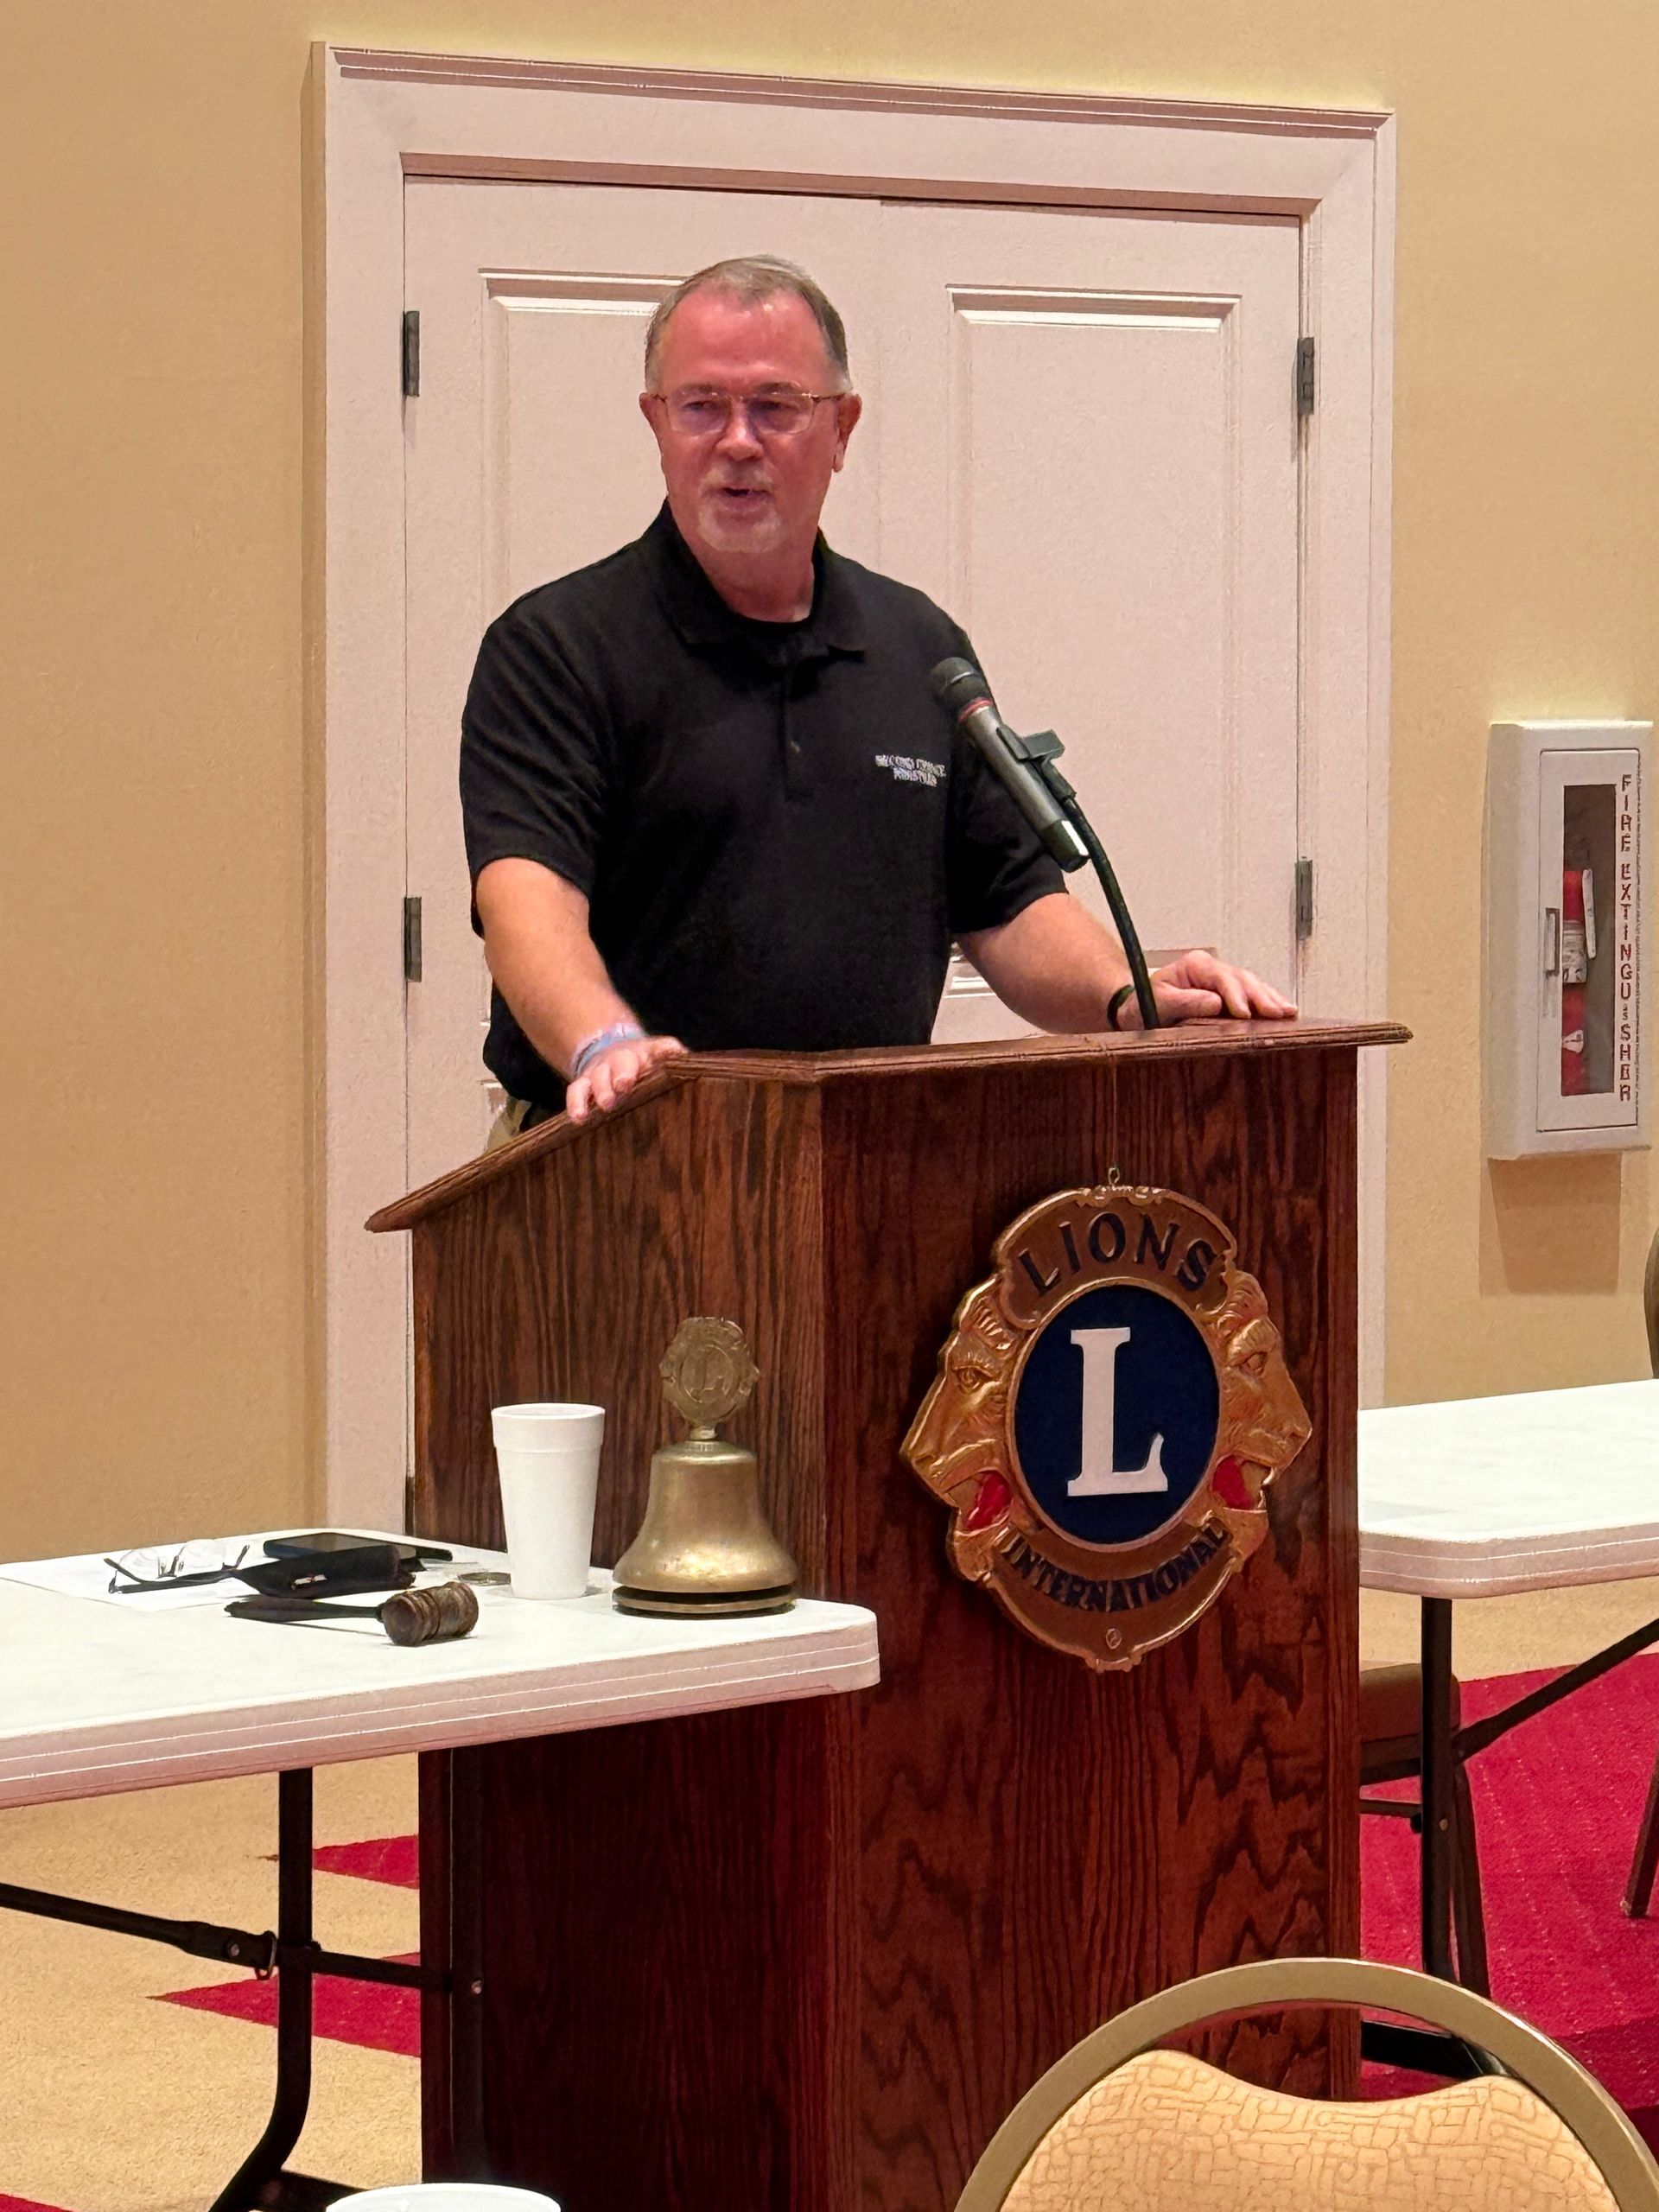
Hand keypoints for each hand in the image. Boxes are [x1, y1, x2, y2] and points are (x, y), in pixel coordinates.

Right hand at [566, 1034, 687, 1122]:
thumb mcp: (659, 1059)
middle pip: (622, 1062)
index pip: (659, 1048)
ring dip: (602, 1089)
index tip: (670, 1054)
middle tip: (624, 1085)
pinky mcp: (584, 1083)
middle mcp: (622, 1058)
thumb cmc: (643, 1065)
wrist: (611, 1053)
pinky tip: (579, 1118)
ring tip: (606, 1105)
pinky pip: (576, 1091)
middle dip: (623, 1072)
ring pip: (598, 1076)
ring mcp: (601, 1069)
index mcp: (647, 1053)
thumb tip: (681, 1055)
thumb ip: (671, 1057)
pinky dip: (576, 1104)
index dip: (664, 1051)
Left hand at [1116, 950, 1296, 1028]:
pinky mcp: (1228, 996)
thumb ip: (1184, 1002)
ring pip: (1253, 986)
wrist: (1136, 1011)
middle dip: (1262, 997)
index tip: (1245, 1012)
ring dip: (1271, 999)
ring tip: (1289, 1013)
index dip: (1236, 995)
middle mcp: (1212, 969)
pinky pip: (1252, 997)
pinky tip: (1284, 1013)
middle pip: (1243, 979)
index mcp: (1195, 965)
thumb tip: (1215, 1003)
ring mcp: (1222, 981)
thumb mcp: (1157, 1003)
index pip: (1222, 977)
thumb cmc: (1143, 1006)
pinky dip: (1268, 1004)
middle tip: (1278, 1014)